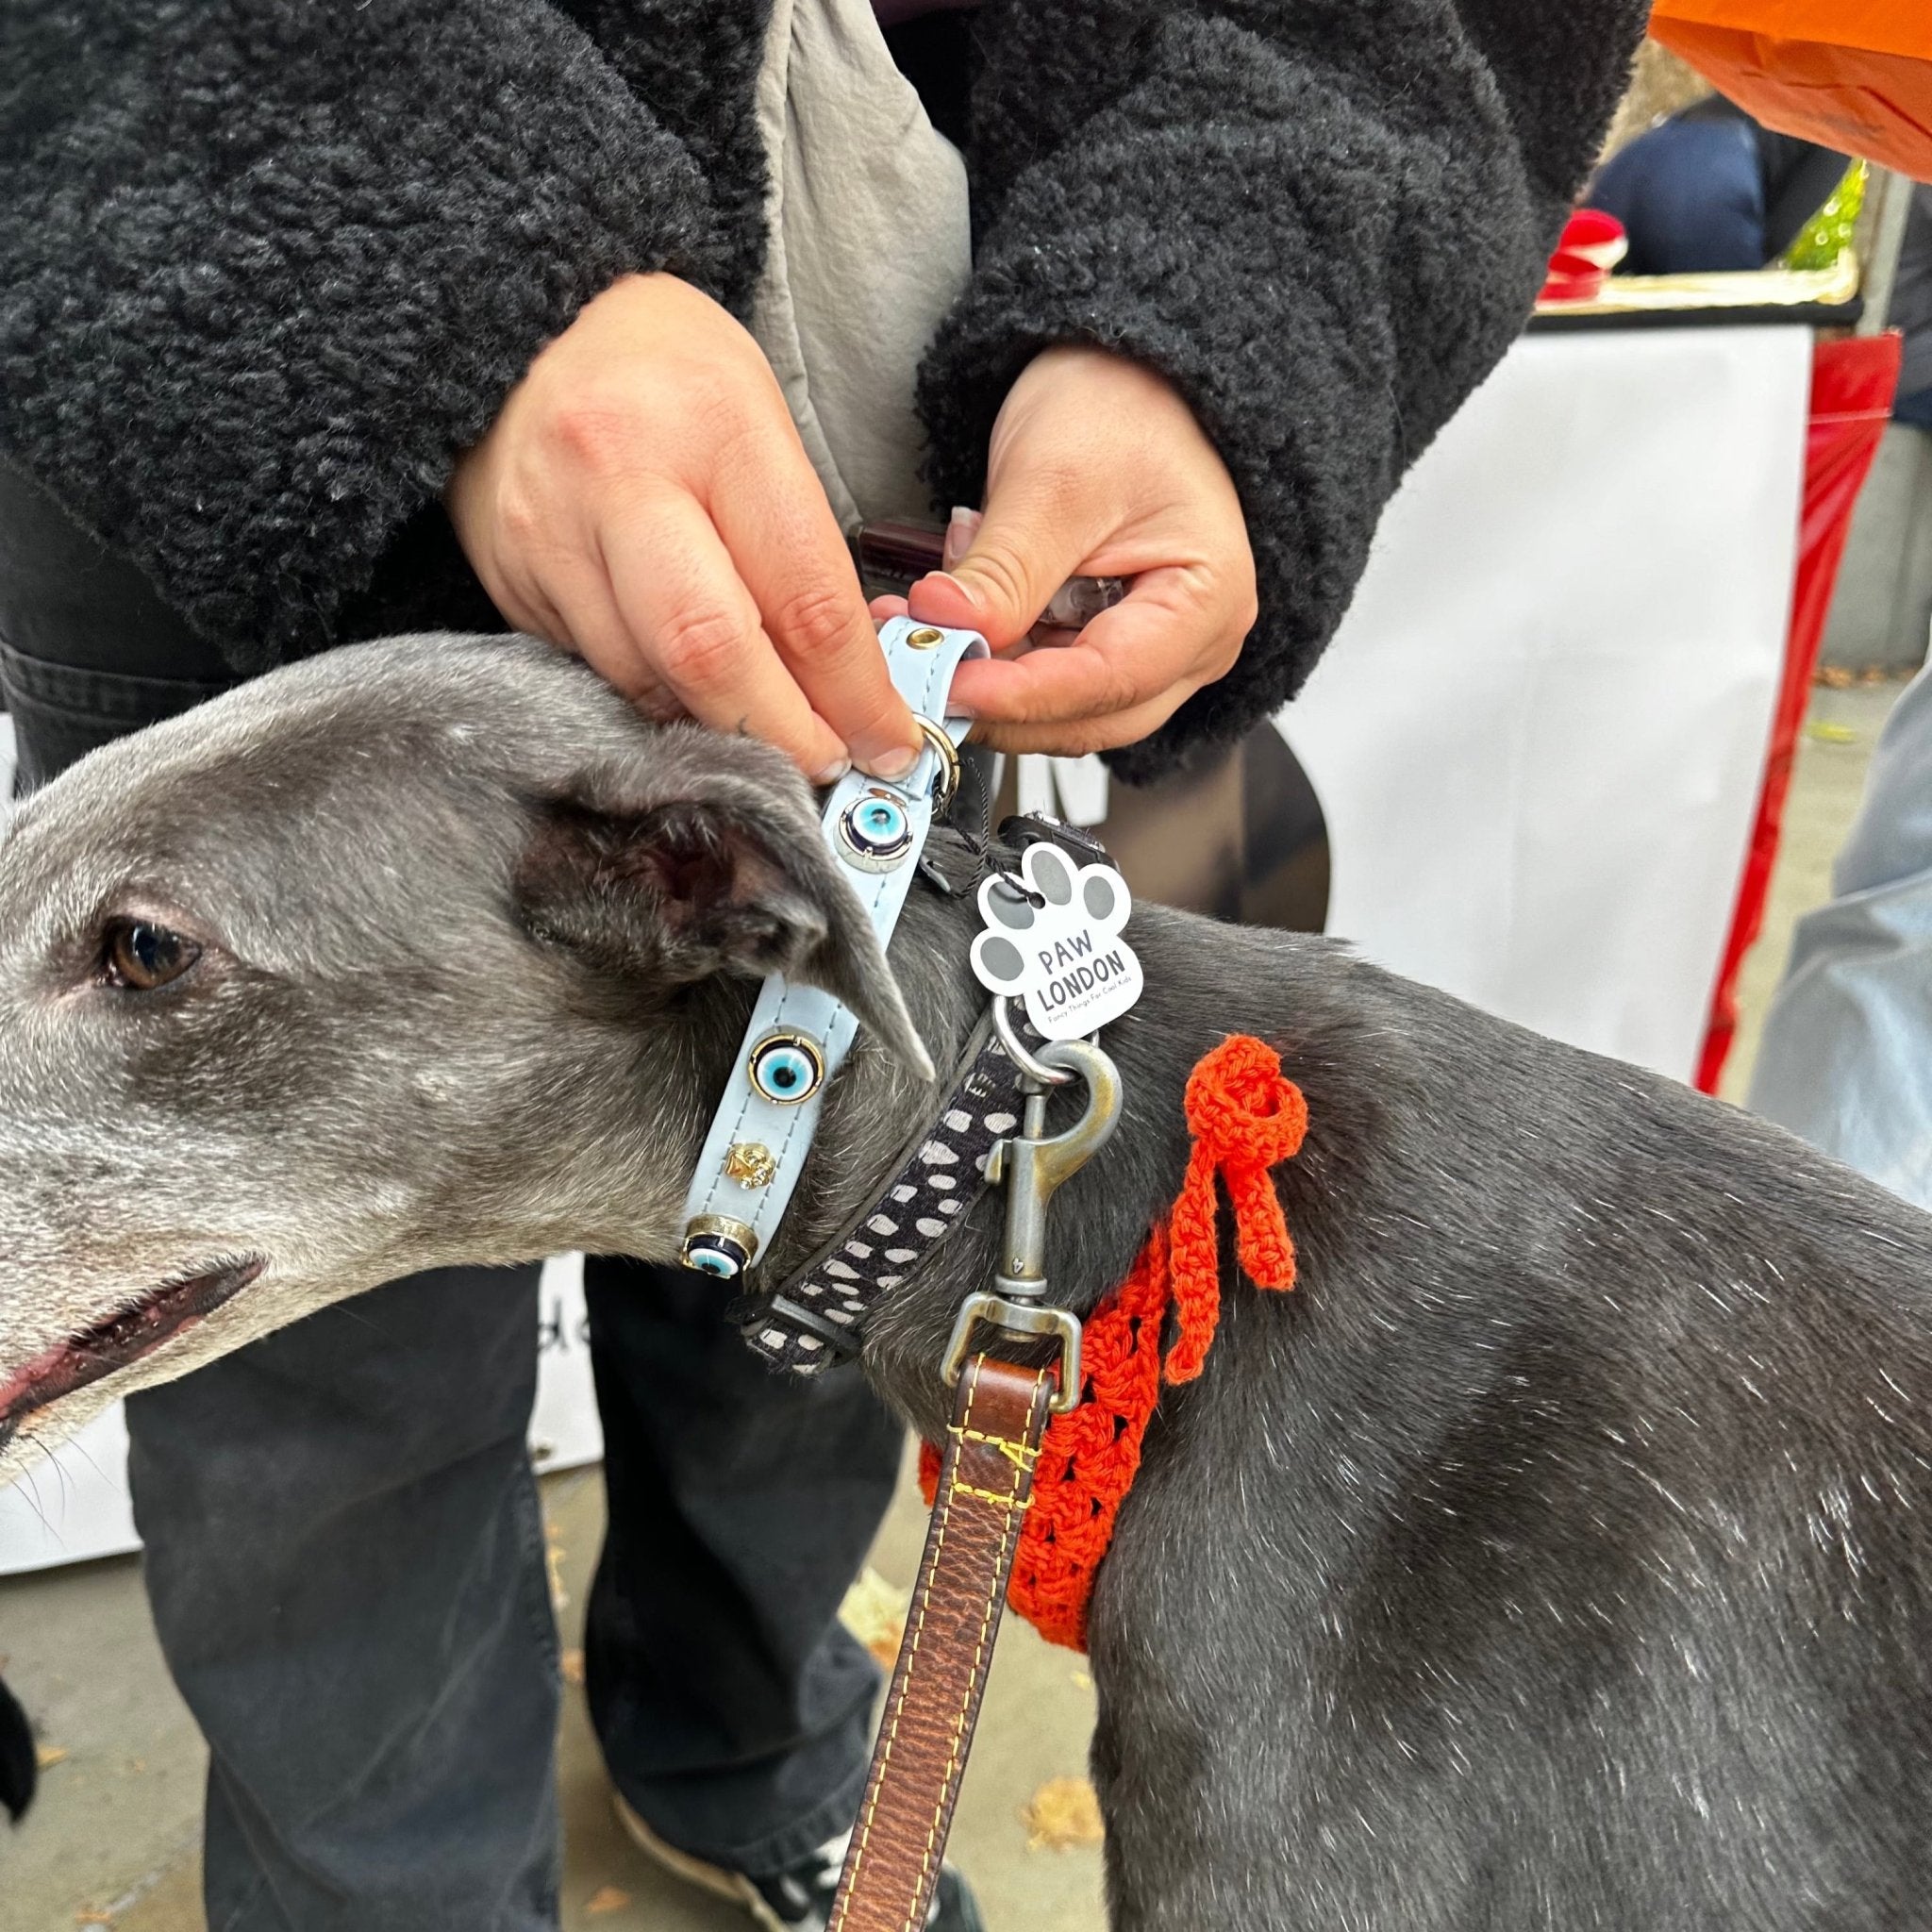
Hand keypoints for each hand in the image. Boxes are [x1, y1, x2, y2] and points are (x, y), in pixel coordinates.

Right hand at [447, 274, 920, 783]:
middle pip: (712, 652)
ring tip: (765, 735)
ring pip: (649, 677)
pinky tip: (690, 694)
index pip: (803, 596)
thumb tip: (850, 686)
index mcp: (715, 426)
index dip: (852, 692)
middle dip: (780, 733)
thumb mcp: (760, 423)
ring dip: (718, 726)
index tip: (887, 741)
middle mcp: (621, 475)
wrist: (522, 333)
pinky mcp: (511, 576)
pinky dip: (657, 698)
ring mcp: (553, 531)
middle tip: (824, 766)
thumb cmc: (671, 381)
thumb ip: (802, 552)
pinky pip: (598, 670)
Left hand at [898, 346, 1256, 755]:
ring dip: (986, 684)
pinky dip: (991, 663)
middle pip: (1090, 715)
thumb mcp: (1055, 479)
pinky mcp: (1106, 644)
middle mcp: (1192, 643)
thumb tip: (947, 628)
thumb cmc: (1122, 407)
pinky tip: (949, 621)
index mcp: (1207, 601)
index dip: (1025, 695)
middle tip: (918, 674)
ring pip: (1062, 708)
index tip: (951, 684)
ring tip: (920, 630)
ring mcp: (1151, 650)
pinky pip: (1046, 678)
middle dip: (1000, 703)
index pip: (1111, 680)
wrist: (1126, 376)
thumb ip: (1005, 568)